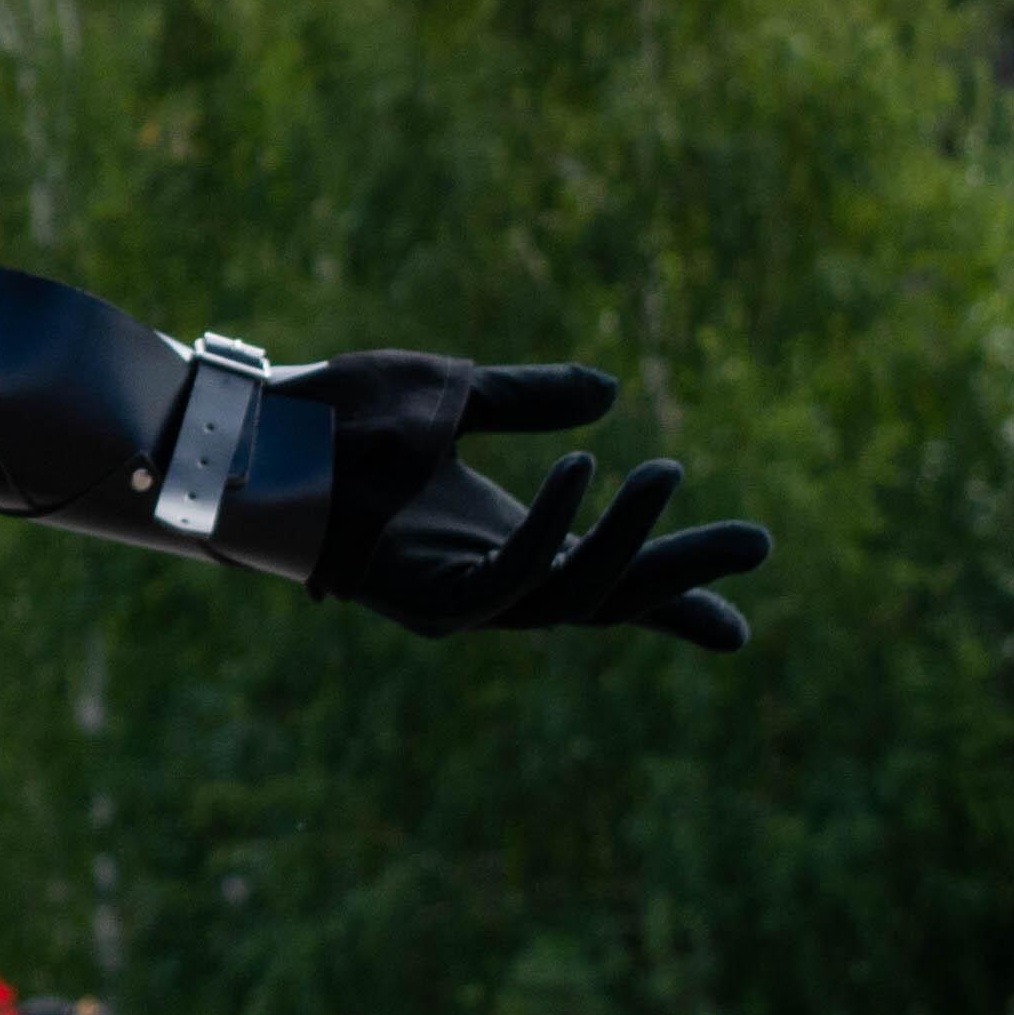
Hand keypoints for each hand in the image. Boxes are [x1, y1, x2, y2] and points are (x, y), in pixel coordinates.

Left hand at [305, 355, 767, 650]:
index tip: (744, 623)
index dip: (676, 594)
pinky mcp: (423, 598)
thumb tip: (607, 392)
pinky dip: (550, 531)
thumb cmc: (332, 415)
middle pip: (610, 595)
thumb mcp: (453, 391)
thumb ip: (529, 399)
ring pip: (572, 594)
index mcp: (501, 538)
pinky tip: (584, 474)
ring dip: (629, 539)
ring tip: (669, 476)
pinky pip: (508, 580)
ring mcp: (457, 598)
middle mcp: (487, 579)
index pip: (605, 572)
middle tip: (760, 543)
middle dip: (685, 573)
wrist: (253, 430)